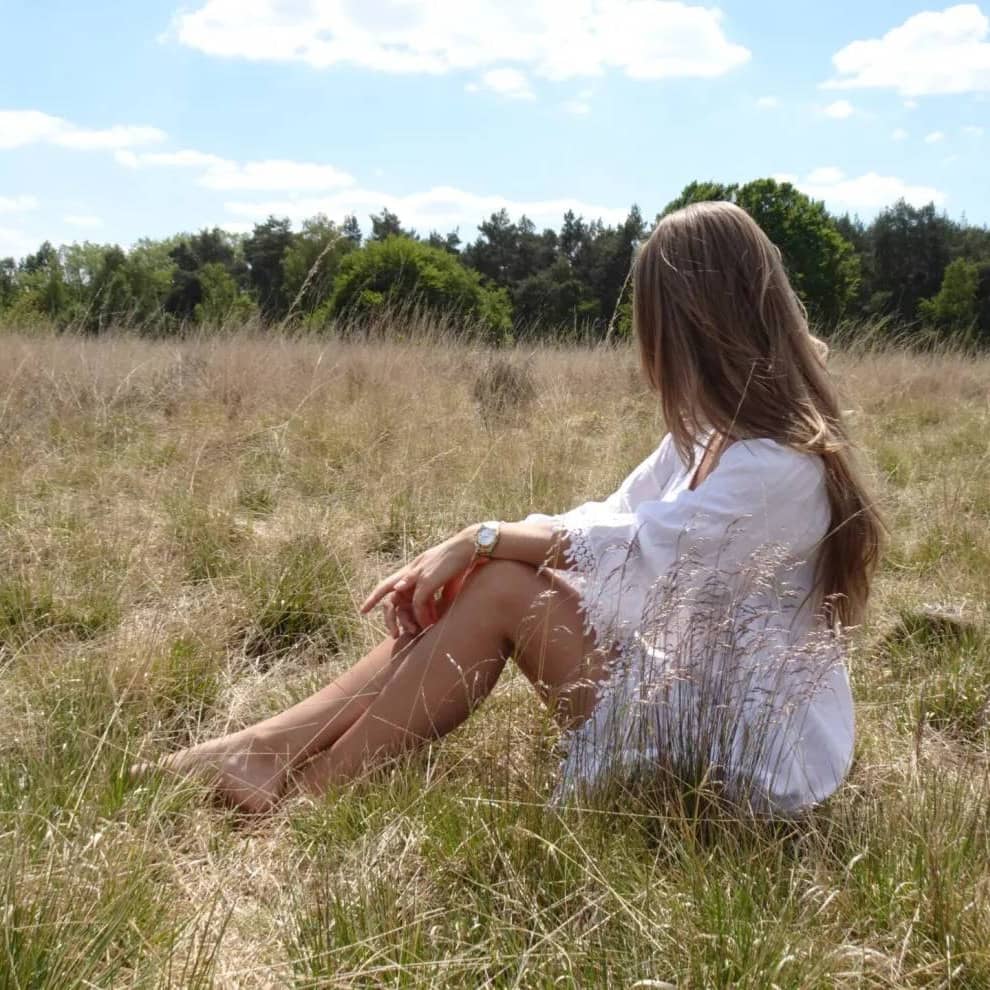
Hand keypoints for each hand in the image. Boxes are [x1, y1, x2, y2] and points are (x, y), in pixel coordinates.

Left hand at [361, 529, 478, 632]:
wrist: (471, 545)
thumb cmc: (461, 562)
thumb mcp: (446, 578)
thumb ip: (439, 591)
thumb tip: (441, 606)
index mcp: (414, 568)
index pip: (389, 583)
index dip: (376, 596)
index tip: (364, 610)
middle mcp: (411, 570)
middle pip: (387, 591)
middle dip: (387, 614)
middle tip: (392, 633)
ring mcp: (417, 574)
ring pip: (402, 601)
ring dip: (409, 619)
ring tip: (416, 632)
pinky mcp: (427, 579)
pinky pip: (418, 603)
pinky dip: (422, 615)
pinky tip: (430, 624)